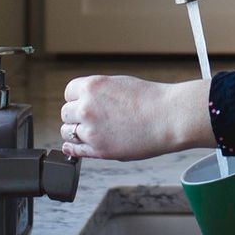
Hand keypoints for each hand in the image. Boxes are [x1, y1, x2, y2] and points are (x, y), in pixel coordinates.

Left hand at [59, 74, 212, 161]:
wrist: (168, 118)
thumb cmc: (150, 100)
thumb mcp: (119, 84)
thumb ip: (97, 93)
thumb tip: (83, 103)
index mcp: (92, 87)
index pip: (69, 93)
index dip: (77, 99)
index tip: (84, 104)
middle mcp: (86, 107)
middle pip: (65, 113)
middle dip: (76, 115)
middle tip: (91, 119)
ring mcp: (91, 130)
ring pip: (67, 132)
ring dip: (75, 132)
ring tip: (89, 132)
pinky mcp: (98, 149)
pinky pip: (74, 150)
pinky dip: (72, 149)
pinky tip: (72, 147)